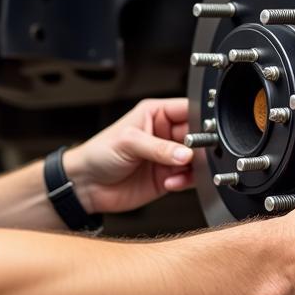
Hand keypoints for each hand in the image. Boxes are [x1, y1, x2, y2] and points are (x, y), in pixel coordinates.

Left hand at [64, 98, 192, 214]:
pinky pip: (188, 178)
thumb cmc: (98, 153)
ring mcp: (167, 156)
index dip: (201, 118)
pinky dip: (185, 181)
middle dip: (200, 146)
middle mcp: (164, 133)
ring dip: (194, 167)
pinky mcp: (167, 177)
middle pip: (197, 135)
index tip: (208, 130)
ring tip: (180, 171)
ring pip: (195, 159)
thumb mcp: (128, 142)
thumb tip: (186, 153)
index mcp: (156, 114)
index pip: (187, 109)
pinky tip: (170, 182)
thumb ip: (159, 148)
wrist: (85, 185)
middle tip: (195, 155)